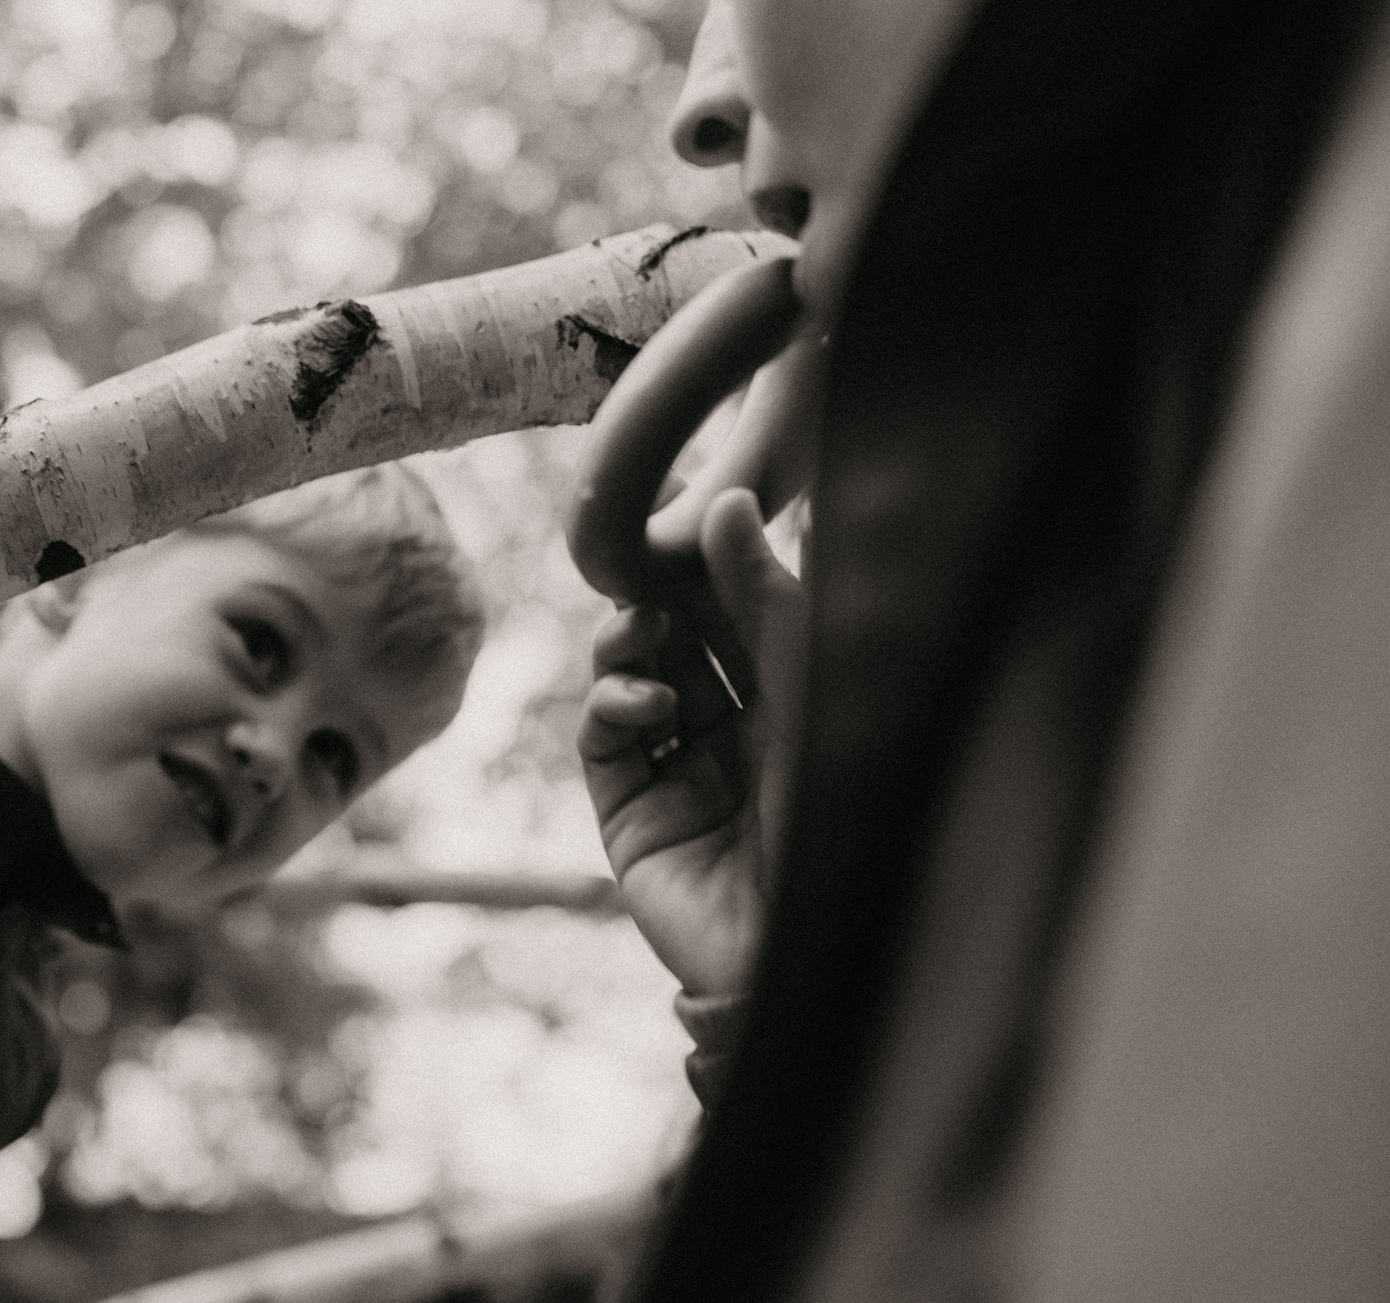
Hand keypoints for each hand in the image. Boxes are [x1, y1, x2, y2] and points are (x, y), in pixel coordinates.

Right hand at [578, 488, 805, 996]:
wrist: (818, 946)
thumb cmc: (843, 818)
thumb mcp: (812, 690)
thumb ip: (765, 598)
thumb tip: (724, 500)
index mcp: (797, 709)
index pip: (738, 619)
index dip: (708, 568)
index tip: (689, 516)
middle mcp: (738, 740)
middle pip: (681, 643)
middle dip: (662, 598)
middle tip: (652, 564)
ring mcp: (681, 778)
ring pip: (631, 681)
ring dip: (628, 644)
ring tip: (644, 629)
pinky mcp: (632, 819)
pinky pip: (604, 742)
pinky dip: (611, 706)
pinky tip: (643, 699)